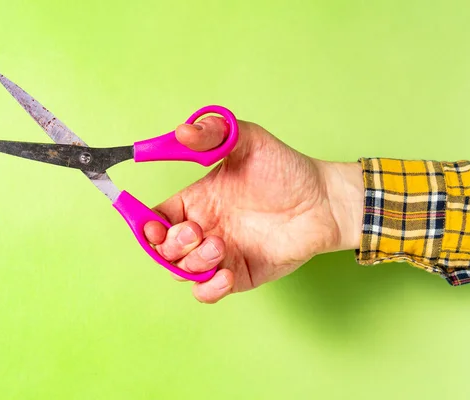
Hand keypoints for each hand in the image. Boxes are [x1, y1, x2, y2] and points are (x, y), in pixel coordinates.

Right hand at [144, 117, 363, 302]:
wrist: (323, 202)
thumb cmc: (286, 170)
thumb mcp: (249, 141)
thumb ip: (214, 133)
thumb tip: (180, 131)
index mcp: (197, 201)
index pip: (157, 218)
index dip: (147, 225)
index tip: (153, 225)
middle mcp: (204, 229)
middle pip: (163, 249)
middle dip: (172, 245)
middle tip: (197, 232)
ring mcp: (220, 255)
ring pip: (183, 272)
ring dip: (193, 264)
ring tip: (220, 246)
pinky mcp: (238, 275)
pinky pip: (208, 293)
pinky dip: (208, 289)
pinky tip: (225, 274)